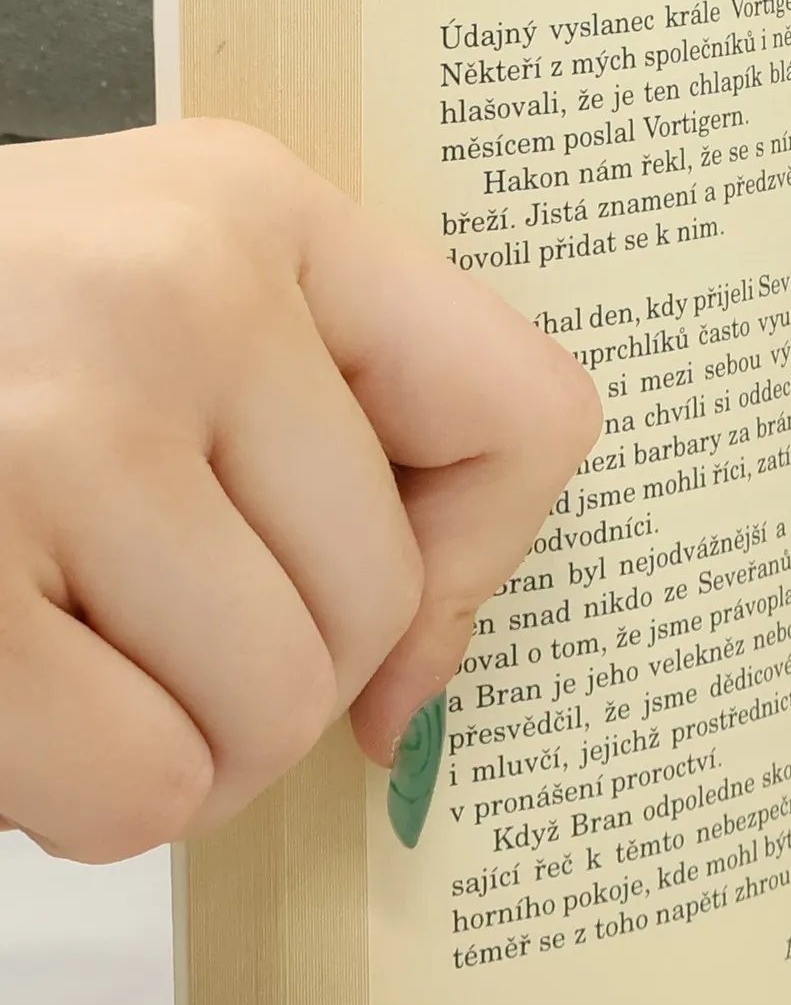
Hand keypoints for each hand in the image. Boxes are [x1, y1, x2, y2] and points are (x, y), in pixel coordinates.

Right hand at [0, 119, 600, 860]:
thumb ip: (316, 450)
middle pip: (379, 600)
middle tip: (138, 635)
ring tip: (54, 652)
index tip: (396, 616)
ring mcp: (49, 426)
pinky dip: (75, 798)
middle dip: (271, 677)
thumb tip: (416, 692)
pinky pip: (137, 789)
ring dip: (173, 744)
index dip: (478, 556)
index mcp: (248, 207)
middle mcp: (168, 287)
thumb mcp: (147, 319)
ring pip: (269, 712)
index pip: (527, 412)